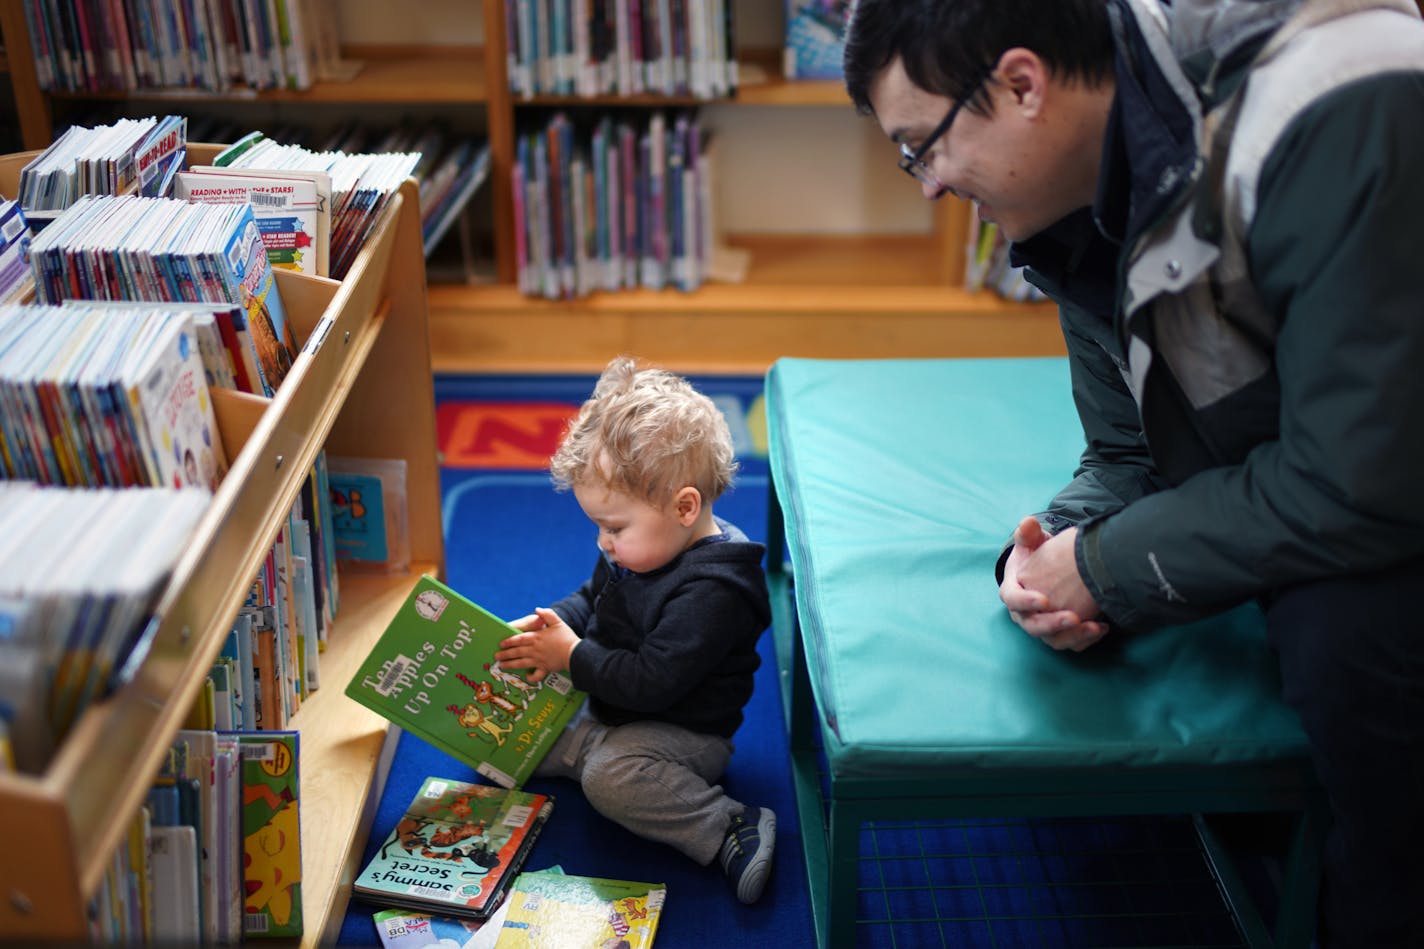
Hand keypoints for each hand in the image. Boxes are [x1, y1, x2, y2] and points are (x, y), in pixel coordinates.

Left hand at [495, 607, 578, 682]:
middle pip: (517, 651)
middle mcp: (535, 649)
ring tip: (502, 666)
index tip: (501, 644)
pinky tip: (526, 677)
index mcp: (537, 637)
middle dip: (506, 654)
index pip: (519, 639)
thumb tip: (537, 609)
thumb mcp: (558, 622)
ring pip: (521, 663)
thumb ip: (548, 614)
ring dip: (510, 664)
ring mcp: (539, 660)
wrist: (576, 653)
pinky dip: (531, 677)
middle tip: (497, 656)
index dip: (509, 641)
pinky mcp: (545, 668)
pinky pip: (536, 675)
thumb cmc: (567, 637)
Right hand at [1000, 516, 1108, 651]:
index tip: (1044, 599)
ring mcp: (1042, 628)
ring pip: (1054, 640)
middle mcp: (1023, 614)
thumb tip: (1028, 523)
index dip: (1026, 602)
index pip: (1012, 600)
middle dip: (1053, 624)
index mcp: (1012, 591)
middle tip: (1073, 617)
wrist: (1048, 572)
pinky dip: (1086, 639)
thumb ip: (1028, 534)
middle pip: (1033, 626)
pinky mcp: (1059, 635)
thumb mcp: (1031, 543)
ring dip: (1074, 636)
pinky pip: (1071, 643)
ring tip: (1094, 627)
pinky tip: (1102, 627)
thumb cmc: (1037, 557)